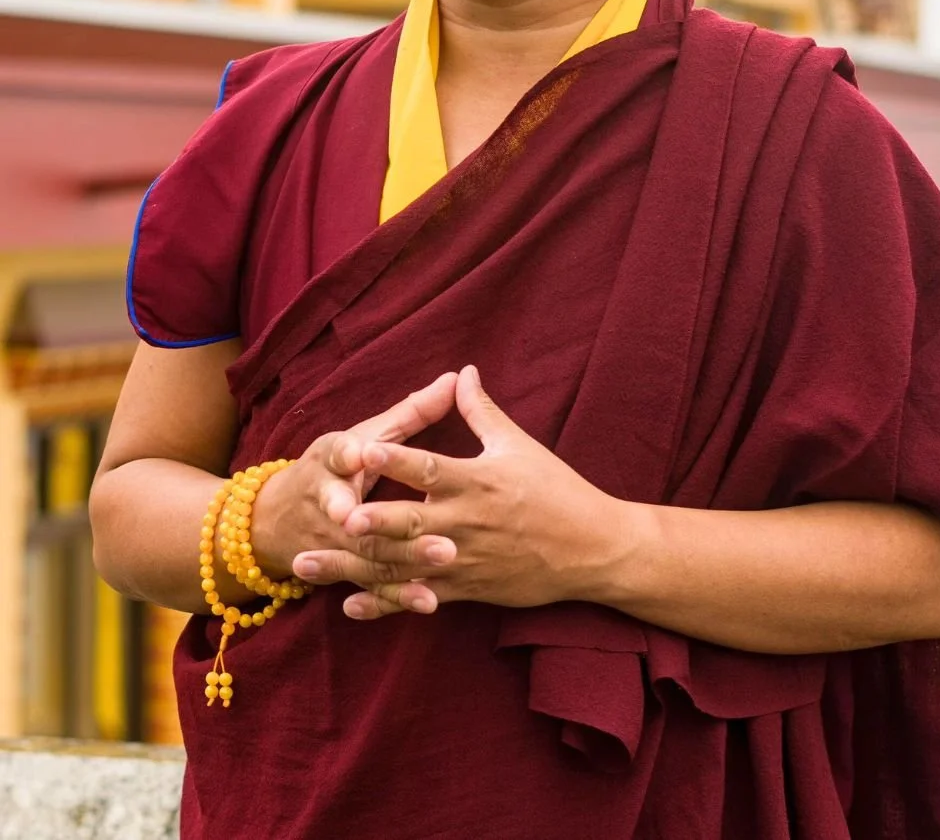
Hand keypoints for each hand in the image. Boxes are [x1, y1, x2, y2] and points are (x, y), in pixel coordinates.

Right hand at [248, 372, 457, 582]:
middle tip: (435, 525)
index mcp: (330, 459)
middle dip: (388, 519)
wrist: (274, 519)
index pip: (339, 454)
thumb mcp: (364, 434)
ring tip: (445, 557)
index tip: (365, 453)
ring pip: (367, 552)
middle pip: (356, 511)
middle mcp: (325, 501)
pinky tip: (428, 601)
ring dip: (403, 559)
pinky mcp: (340, 569)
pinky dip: (396, 595)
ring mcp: (331, 540)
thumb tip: (457, 378)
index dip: (351, 455)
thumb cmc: (336, 466)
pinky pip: (370, 584)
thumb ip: (411, 411)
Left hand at [292, 366, 630, 620]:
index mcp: (476, 482)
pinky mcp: (467, 589)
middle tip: (333, 516)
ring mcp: (463, 560)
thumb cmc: (557, 490)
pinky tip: (349, 606)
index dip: (395, 457)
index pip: (429, 467)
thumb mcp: (519, 445)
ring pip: (401, 566)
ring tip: (309, 565)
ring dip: (353, 567)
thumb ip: (481, 411)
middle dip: (369, 521)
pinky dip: (384, 603)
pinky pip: (418, 597)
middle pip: (408, 522)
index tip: (362, 448)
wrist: (592, 549)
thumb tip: (463, 372)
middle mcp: (465, 523)